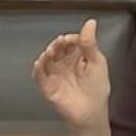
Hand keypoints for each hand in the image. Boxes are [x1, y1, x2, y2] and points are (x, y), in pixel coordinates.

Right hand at [32, 19, 111, 135]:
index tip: (72, 39)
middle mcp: (65, 63)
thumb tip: (91, 23)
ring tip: (51, 51)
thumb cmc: (96, 90)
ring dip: (47, 53)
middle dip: (57, 44)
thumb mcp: (97, 62)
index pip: (71, 41)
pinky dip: (38, 68)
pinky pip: (39, 76)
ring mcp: (55, 74)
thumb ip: (90, 43)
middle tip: (60, 43)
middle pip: (57, 49)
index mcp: (78, 56)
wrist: (91, 113)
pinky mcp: (48, 86)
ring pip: (46, 59)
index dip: (71, 38)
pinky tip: (40, 63)